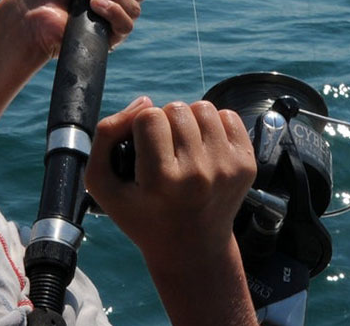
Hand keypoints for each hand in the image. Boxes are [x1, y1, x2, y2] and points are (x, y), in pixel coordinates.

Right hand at [86, 97, 256, 257]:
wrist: (190, 248)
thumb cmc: (141, 214)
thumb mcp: (103, 185)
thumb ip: (106, 136)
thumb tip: (144, 101)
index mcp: (162, 180)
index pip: (149, 117)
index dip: (140, 127)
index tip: (142, 151)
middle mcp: (198, 174)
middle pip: (177, 108)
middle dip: (165, 123)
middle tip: (163, 152)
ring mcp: (227, 169)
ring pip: (203, 108)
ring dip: (189, 121)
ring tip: (183, 148)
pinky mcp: (246, 165)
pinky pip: (229, 116)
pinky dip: (213, 126)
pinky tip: (204, 150)